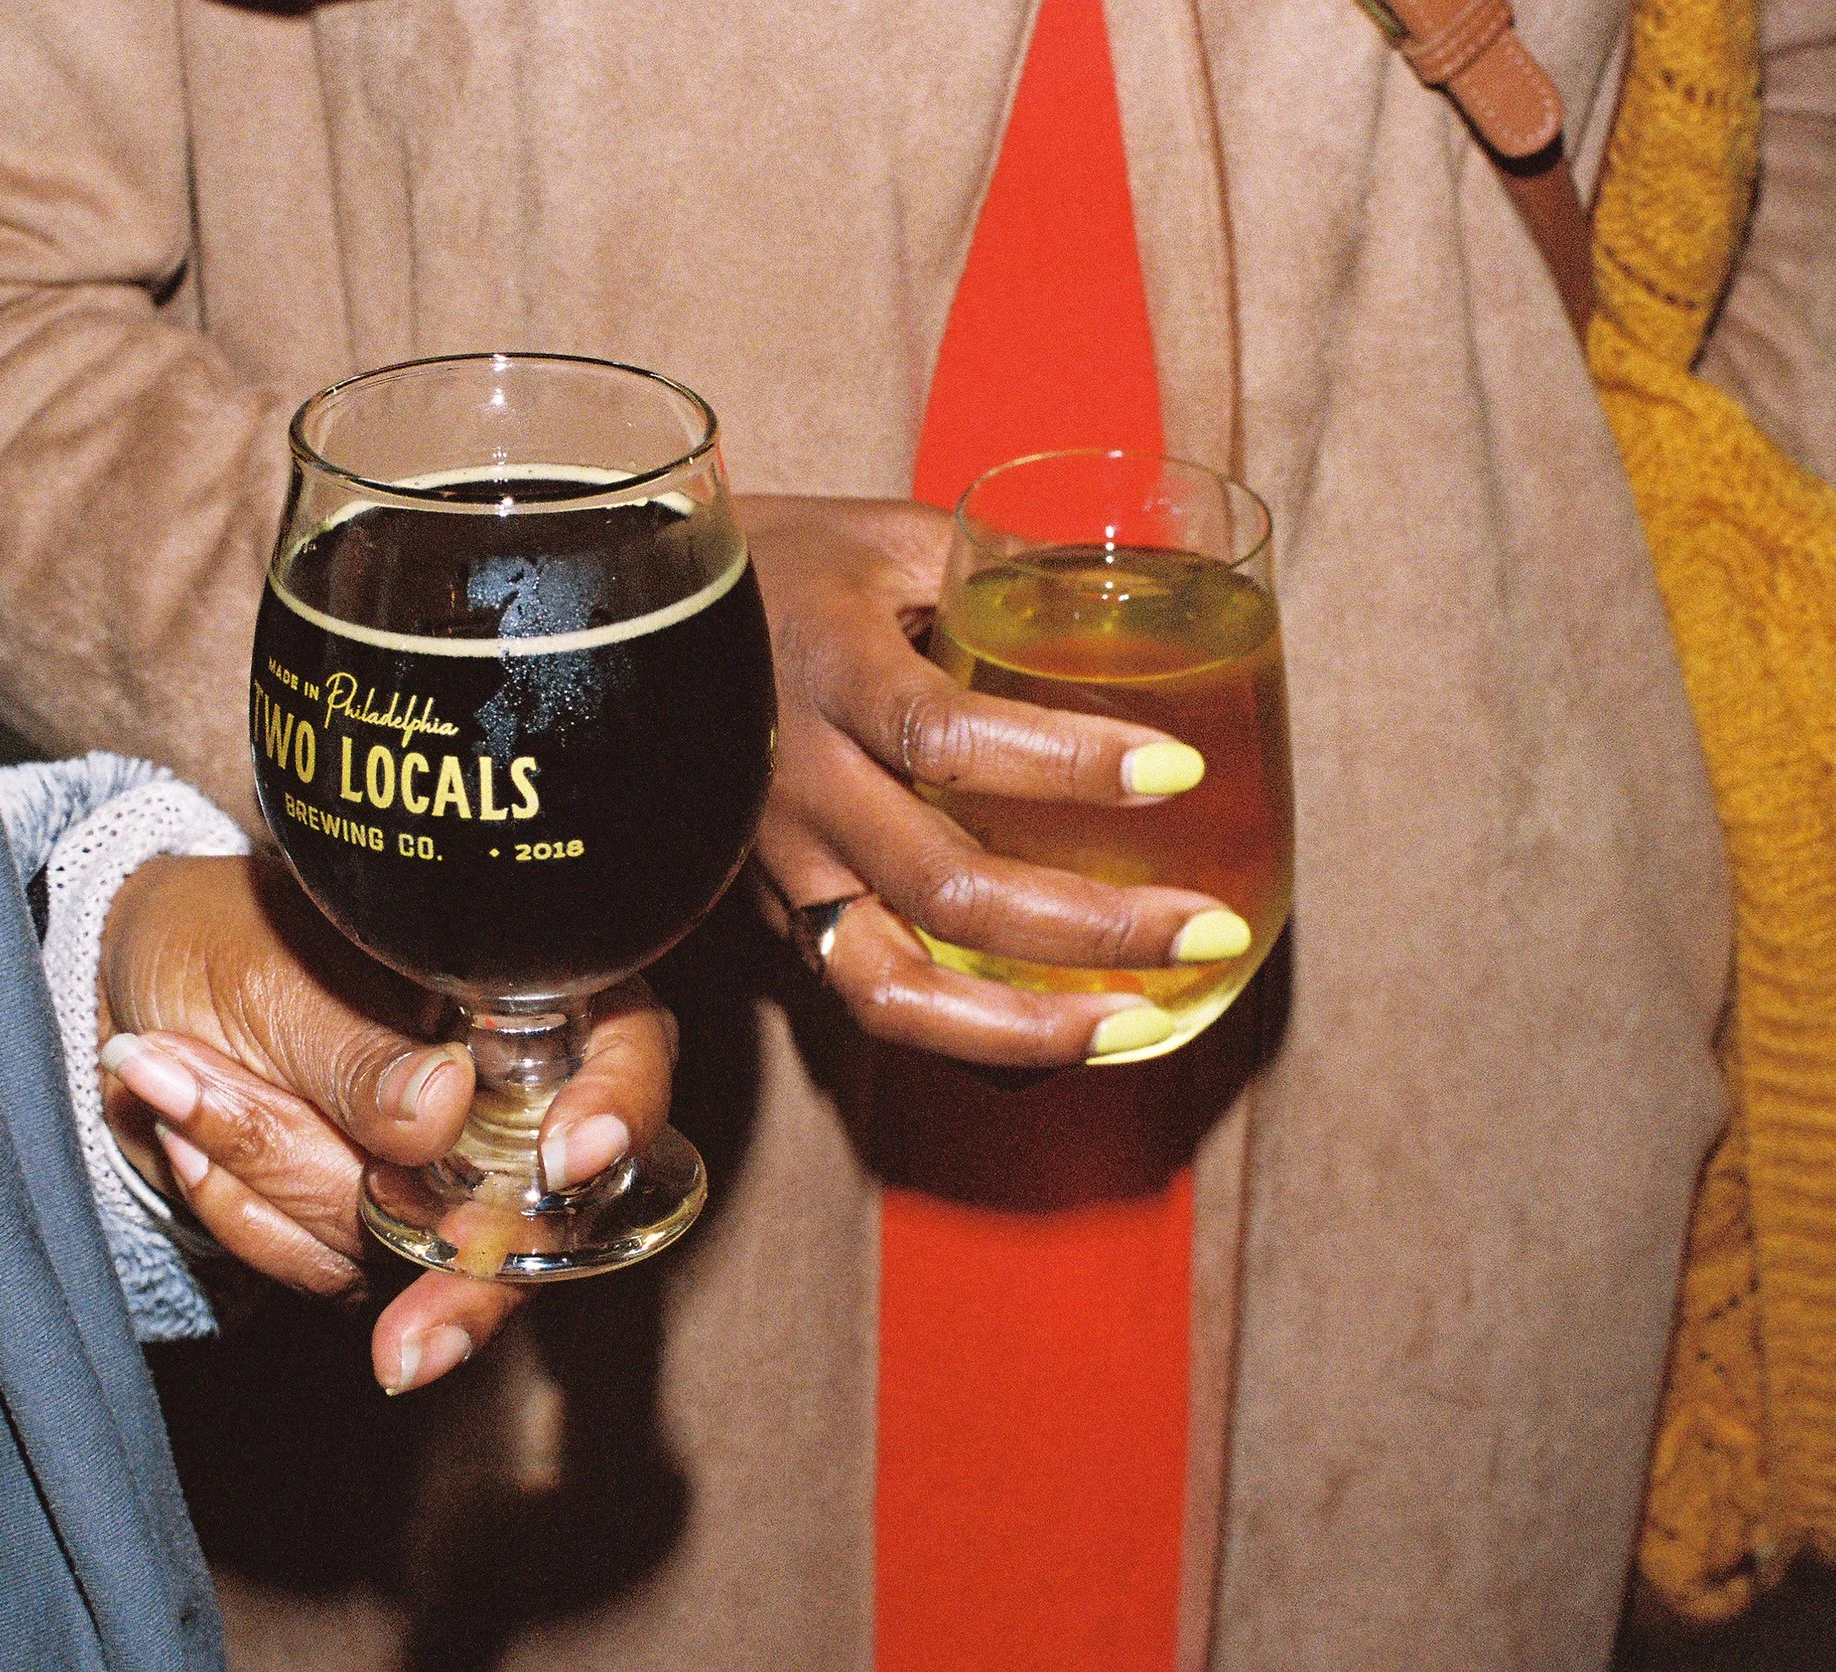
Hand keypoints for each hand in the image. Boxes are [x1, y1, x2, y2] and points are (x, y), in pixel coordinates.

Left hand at [90, 854, 676, 1392]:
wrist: (127, 991)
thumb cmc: (220, 937)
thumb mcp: (275, 972)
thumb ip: (358, 1048)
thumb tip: (443, 1114)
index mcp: (519, 991)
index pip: (624, 1050)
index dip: (620, 1105)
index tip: (571, 1158)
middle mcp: (501, 1092)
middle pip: (530, 1202)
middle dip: (448, 1267)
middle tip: (408, 1346)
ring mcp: (440, 1174)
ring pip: (404, 1244)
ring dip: (273, 1179)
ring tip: (177, 1077)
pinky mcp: (368, 1232)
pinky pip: (324, 1267)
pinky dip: (242, 1211)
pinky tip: (185, 1136)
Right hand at [740, 493, 1236, 1067]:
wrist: (631, 622)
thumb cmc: (786, 568)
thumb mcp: (891, 538)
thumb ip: (1011, 566)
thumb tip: (1155, 582)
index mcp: (827, 670)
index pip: (943, 735)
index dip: (1065, 761)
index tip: (1177, 767)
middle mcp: (798, 785)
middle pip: (943, 887)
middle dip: (1090, 925)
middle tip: (1205, 925)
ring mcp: (778, 868)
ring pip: (891, 989)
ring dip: (1027, 1026)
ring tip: (1139, 1023)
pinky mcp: (775, 918)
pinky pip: (874, 999)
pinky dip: (973, 1040)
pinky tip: (1063, 1034)